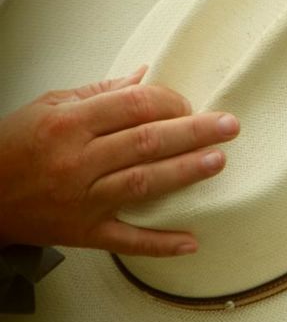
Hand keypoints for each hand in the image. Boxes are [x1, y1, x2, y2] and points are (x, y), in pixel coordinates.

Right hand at [0, 67, 239, 255]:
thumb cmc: (15, 146)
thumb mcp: (48, 106)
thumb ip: (99, 93)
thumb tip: (145, 77)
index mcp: (68, 124)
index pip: (131, 106)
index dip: (167, 102)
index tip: (189, 103)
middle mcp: (77, 161)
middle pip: (146, 142)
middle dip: (193, 132)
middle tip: (229, 126)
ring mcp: (82, 200)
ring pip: (143, 184)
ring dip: (185, 173)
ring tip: (219, 161)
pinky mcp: (83, 233)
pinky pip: (127, 240)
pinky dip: (160, 244)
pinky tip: (191, 242)